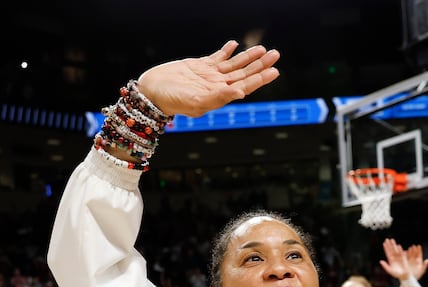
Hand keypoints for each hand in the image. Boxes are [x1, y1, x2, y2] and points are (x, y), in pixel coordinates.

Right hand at [136, 40, 279, 117]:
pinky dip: (227, 51)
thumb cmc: (172, 101)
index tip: (274, 71)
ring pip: (234, 64)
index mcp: (220, 95)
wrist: (151, 92)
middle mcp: (218, 85)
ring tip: (263, 49)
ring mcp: (209, 75)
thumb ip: (219, 98)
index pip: (246, 85)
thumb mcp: (196, 102)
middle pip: (244, 73)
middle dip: (260, 65)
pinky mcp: (199, 66)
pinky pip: (217, 57)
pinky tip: (235, 45)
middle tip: (275, 55)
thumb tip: (241, 93)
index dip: (261, 78)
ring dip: (249, 57)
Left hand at [379, 238, 410, 279]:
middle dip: (389, 244)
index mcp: (390, 261)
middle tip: (387, 239)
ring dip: (394, 245)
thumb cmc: (397, 274)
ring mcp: (399, 258)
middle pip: (391, 250)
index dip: (386, 248)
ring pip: (396, 250)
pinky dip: (399, 249)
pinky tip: (398, 245)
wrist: (404, 276)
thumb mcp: (390, 271)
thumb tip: (380, 261)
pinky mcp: (403, 258)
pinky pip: (401, 252)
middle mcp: (394, 258)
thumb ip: (385, 266)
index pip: (388, 253)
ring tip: (392, 240)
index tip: (384, 243)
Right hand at [404, 244, 427, 279]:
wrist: (409, 280)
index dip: (419, 250)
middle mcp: (414, 260)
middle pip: (414, 253)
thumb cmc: (416, 276)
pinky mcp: (405, 262)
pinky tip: (404, 252)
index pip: (419, 254)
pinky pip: (405, 257)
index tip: (419, 246)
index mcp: (419, 261)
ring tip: (409, 248)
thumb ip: (425, 265)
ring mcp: (409, 261)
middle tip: (413, 246)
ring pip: (409, 254)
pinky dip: (405, 254)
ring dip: (409, 251)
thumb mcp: (421, 271)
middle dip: (414, 249)